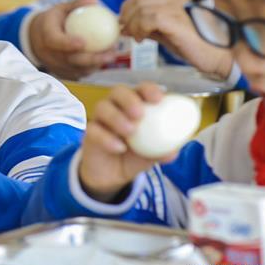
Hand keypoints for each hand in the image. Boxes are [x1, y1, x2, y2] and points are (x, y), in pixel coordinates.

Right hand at [28, 0, 116, 78]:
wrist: (37, 37)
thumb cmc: (54, 20)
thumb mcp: (62, 9)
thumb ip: (77, 4)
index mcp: (46, 33)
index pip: (54, 41)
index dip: (67, 43)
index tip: (83, 42)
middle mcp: (47, 52)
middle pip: (68, 59)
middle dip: (90, 58)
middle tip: (109, 53)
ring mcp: (53, 64)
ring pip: (75, 69)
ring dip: (94, 65)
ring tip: (111, 56)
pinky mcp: (60, 72)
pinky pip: (77, 73)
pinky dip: (90, 69)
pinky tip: (103, 61)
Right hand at [78, 83, 176, 201]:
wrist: (112, 176)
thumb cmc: (134, 156)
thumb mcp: (153, 154)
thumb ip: (163, 150)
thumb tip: (175, 150)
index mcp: (135, 105)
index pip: (141, 89)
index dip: (149, 89)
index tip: (158, 99)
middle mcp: (116, 107)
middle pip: (118, 91)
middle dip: (129, 99)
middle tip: (140, 114)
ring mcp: (101, 118)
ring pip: (102, 107)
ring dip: (117, 117)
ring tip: (130, 132)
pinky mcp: (90, 133)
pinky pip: (94, 130)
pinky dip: (107, 138)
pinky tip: (119, 148)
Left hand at [119, 0, 232, 79]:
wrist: (220, 58)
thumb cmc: (197, 47)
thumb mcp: (167, 35)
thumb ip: (149, 28)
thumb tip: (127, 28)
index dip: (129, 7)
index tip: (124, 22)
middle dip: (127, 15)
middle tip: (127, 31)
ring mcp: (179, 7)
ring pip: (142, 7)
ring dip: (133, 24)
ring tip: (137, 37)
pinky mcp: (178, 20)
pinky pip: (150, 18)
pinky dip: (140, 27)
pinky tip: (143, 39)